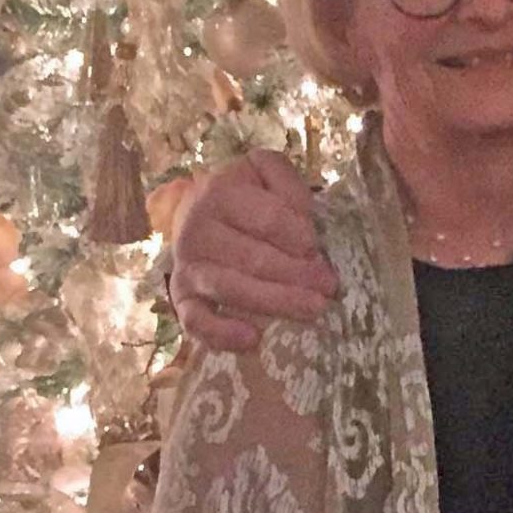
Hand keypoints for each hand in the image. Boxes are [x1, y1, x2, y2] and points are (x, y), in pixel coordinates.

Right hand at [173, 150, 336, 352]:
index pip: (267, 219)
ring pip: (230, 288)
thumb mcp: (265, 173)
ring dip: (275, 302)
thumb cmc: (245, 196)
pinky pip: (195, 320)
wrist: (199, 212)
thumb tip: (303, 217)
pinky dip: (220, 333)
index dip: (299, 237)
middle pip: (253, 258)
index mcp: (219, 193)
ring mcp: (187, 266)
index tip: (318, 248)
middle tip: (329, 286)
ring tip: (313, 309)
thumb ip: (287, 182)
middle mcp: (197, 230)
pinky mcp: (183, 297)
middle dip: (297, 274)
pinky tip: (252, 339)